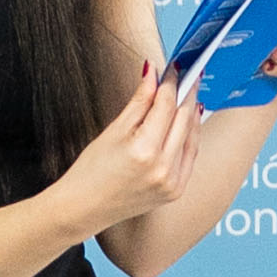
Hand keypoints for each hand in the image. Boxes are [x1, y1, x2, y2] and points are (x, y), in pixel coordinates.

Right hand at [57, 66, 207, 238]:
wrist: (84, 208)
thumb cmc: (91, 171)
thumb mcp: (113, 131)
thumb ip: (139, 102)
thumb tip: (152, 73)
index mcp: (144, 150)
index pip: (166, 105)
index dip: (171, 82)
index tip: (172, 68)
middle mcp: (163, 168)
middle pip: (183, 119)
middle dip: (186, 93)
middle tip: (188, 74)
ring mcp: (172, 182)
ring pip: (191, 137)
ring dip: (192, 113)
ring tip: (190, 93)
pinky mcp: (176, 191)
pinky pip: (190, 157)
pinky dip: (190, 136)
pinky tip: (189, 121)